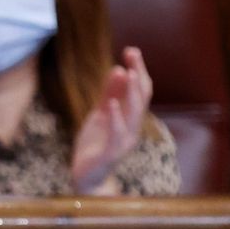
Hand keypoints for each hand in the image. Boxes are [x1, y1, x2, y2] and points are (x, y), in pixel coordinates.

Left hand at [71, 47, 153, 193]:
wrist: (87, 177)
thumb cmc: (95, 145)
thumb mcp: (100, 115)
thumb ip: (109, 94)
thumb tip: (118, 69)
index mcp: (130, 117)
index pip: (140, 90)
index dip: (138, 70)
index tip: (131, 51)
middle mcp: (132, 127)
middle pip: (141, 97)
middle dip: (138, 74)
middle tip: (132, 53)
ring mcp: (124, 140)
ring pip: (134, 114)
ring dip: (132, 92)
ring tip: (129, 72)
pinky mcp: (111, 153)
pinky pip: (117, 134)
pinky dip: (116, 118)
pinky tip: (111, 104)